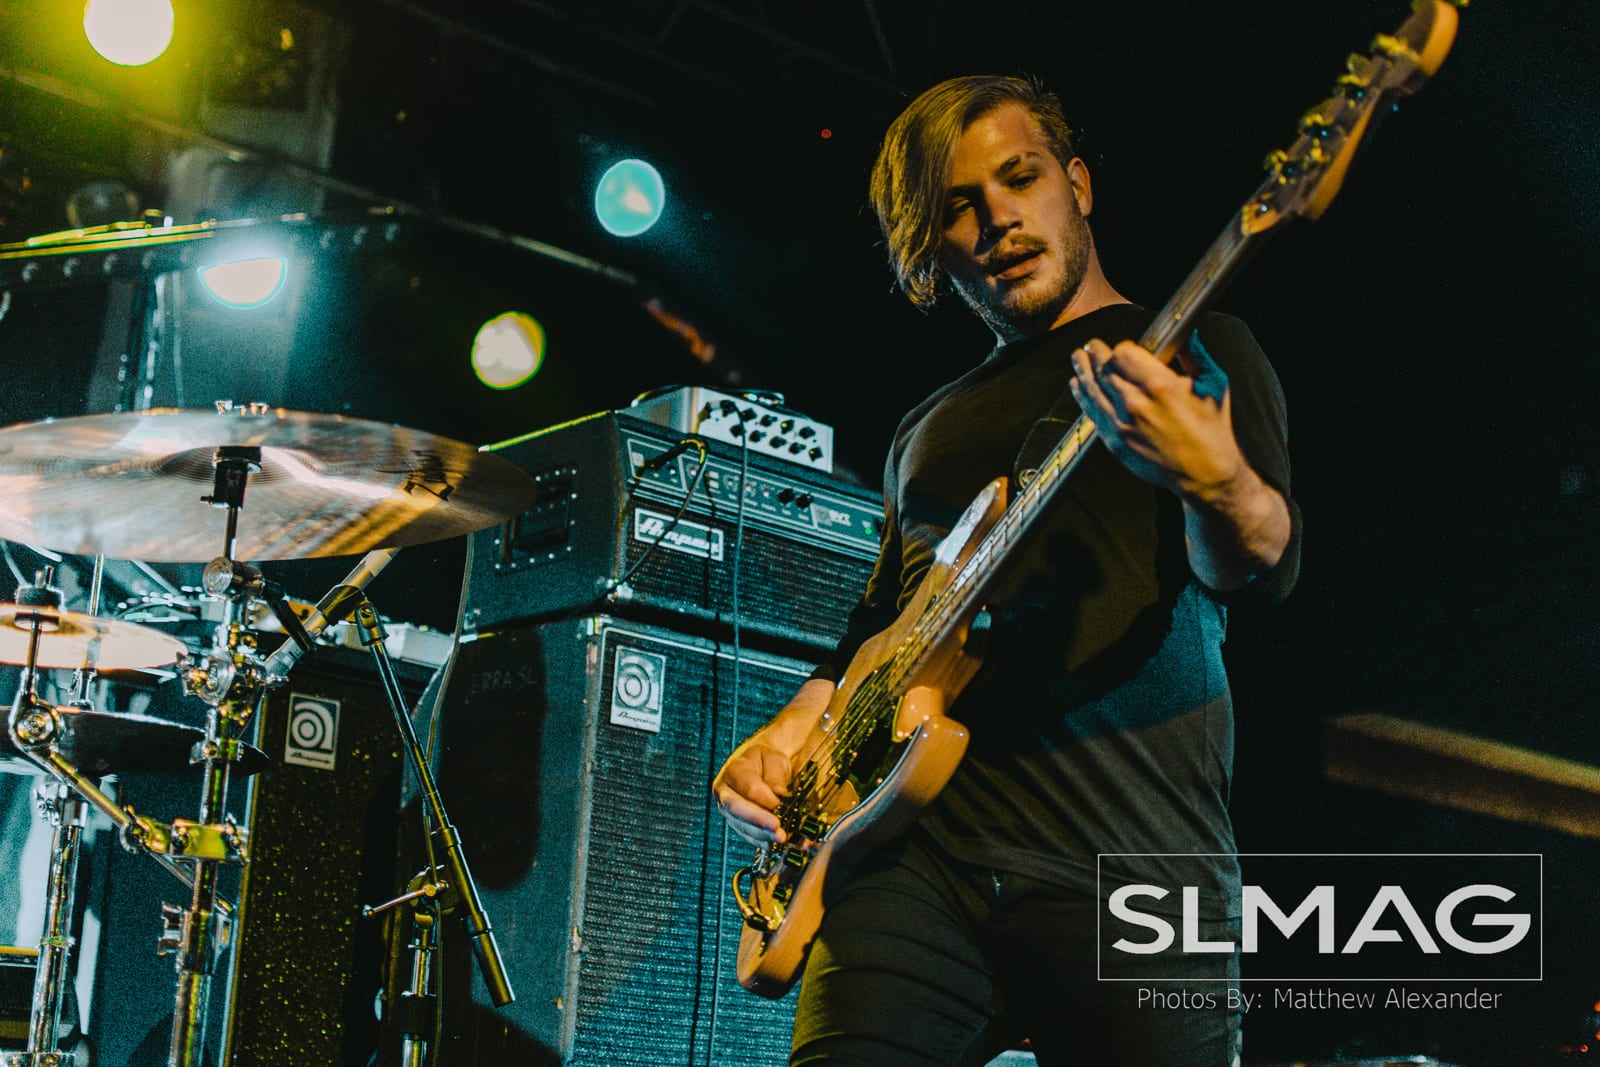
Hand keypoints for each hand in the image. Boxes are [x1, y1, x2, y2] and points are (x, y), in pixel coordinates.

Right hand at [713, 740, 792, 845]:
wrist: (762, 766)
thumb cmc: (768, 760)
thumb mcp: (775, 758)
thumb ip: (775, 774)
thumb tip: (777, 794)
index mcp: (734, 770)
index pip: (749, 788)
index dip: (766, 798)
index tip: (781, 802)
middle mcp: (725, 791)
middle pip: (737, 809)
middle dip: (758, 820)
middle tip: (777, 828)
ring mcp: (729, 810)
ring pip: (741, 825)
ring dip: (761, 834)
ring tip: (780, 838)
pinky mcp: (737, 822)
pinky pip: (746, 834)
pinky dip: (760, 841)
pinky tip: (772, 844)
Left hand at [1068, 335, 1245, 504]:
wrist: (1205, 474)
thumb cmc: (1213, 429)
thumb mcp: (1214, 384)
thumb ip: (1195, 354)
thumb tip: (1187, 331)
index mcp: (1161, 386)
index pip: (1124, 354)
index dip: (1123, 348)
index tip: (1125, 348)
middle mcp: (1137, 404)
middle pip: (1105, 369)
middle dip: (1097, 353)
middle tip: (1091, 345)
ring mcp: (1123, 425)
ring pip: (1093, 390)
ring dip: (1083, 370)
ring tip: (1077, 357)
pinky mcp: (1116, 442)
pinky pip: (1093, 413)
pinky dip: (1083, 396)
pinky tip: (1078, 385)